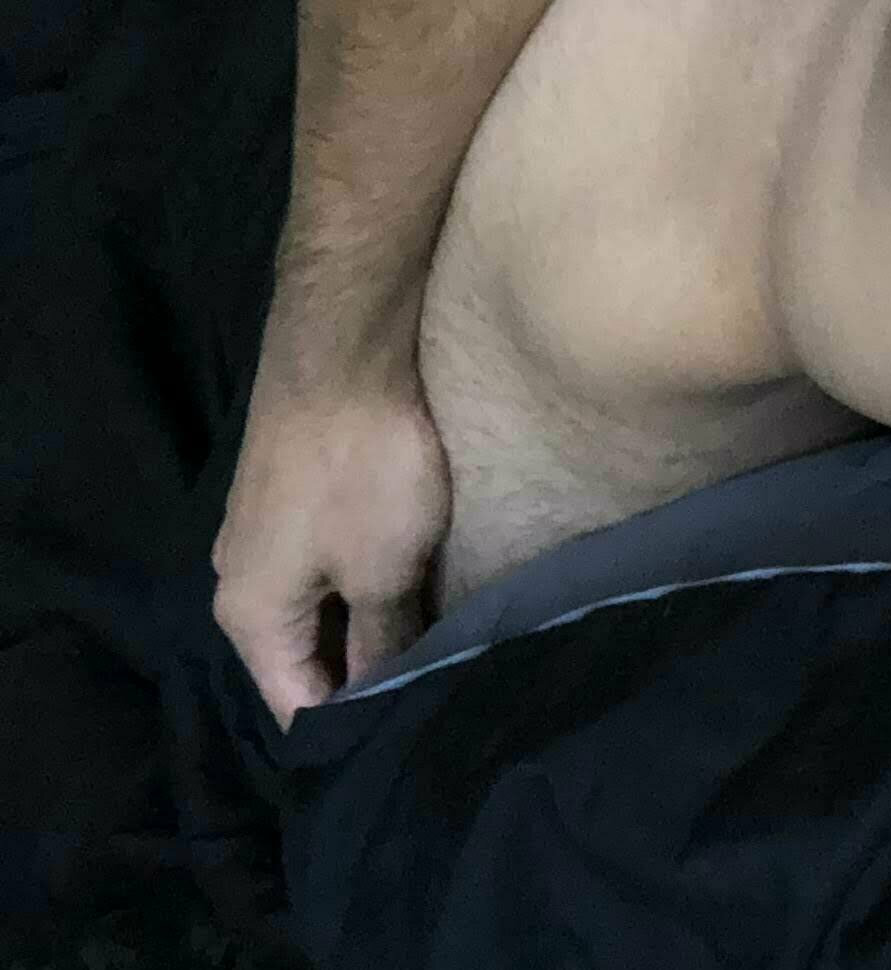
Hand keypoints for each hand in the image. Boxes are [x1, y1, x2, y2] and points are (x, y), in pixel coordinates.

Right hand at [213, 353, 453, 727]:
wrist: (343, 354)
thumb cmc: (361, 471)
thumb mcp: (381, 569)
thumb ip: (380, 640)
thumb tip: (378, 694)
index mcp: (249, 616)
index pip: (295, 704)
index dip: (352, 729)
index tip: (415, 742)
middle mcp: (243, 581)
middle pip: (306, 658)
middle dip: (367, 680)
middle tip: (440, 699)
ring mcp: (268, 536)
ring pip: (323, 609)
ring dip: (374, 629)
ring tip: (441, 655)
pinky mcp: (300, 499)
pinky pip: (332, 566)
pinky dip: (370, 585)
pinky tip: (421, 592)